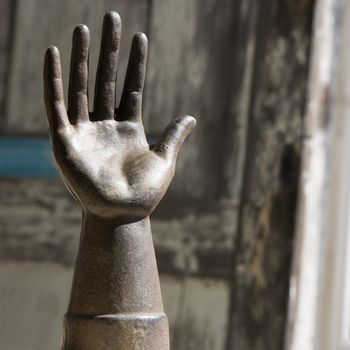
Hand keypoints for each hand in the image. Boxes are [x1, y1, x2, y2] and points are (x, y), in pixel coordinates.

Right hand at [44, 12, 195, 218]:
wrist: (123, 216)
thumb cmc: (145, 193)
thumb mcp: (164, 161)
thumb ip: (173, 136)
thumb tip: (190, 116)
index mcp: (130, 128)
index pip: (132, 86)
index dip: (136, 62)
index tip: (140, 36)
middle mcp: (106, 126)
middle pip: (107, 79)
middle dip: (109, 49)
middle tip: (111, 17)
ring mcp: (85, 131)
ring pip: (81, 86)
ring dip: (80, 57)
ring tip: (82, 28)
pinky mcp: (64, 141)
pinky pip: (57, 106)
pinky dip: (54, 81)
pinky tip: (53, 55)